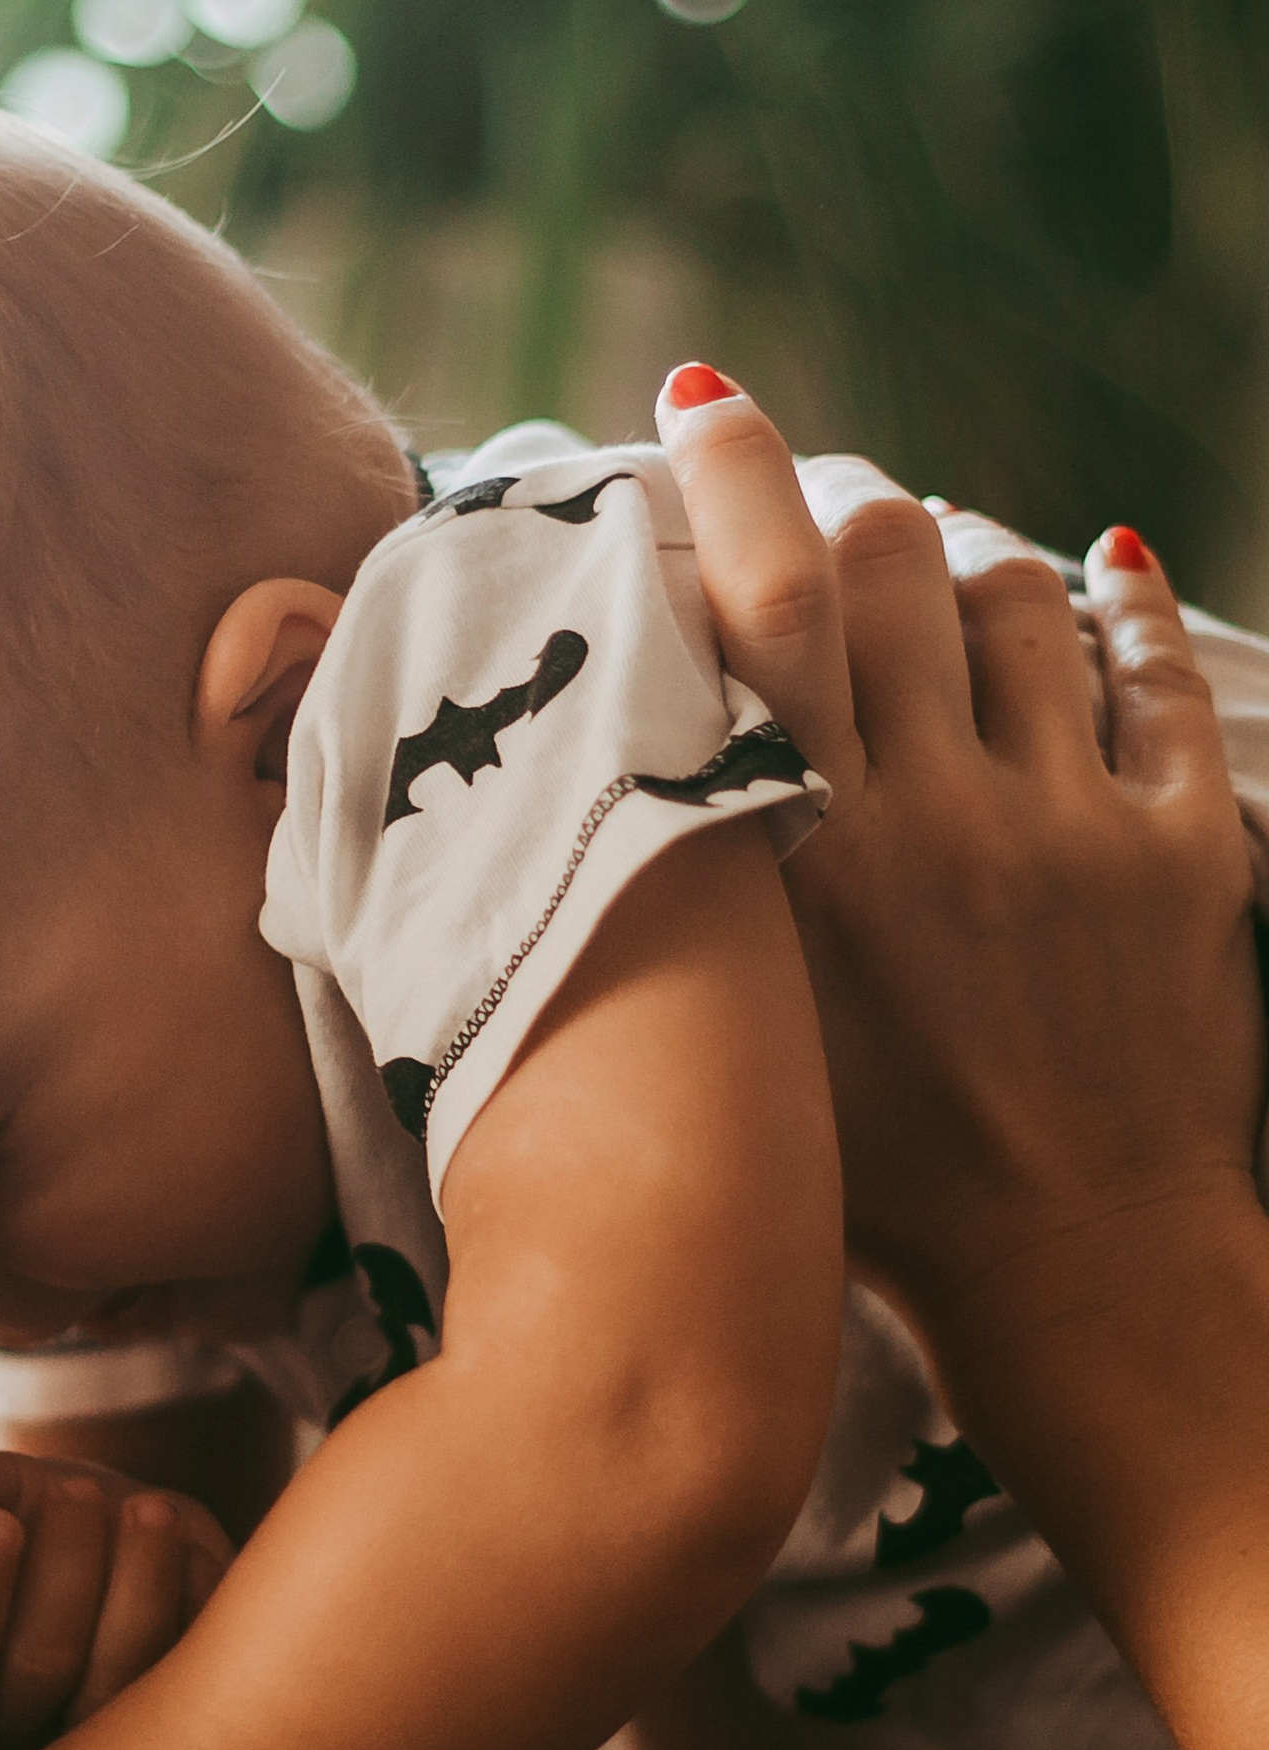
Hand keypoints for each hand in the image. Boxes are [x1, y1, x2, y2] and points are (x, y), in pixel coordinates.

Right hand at [0, 1424, 231, 1747]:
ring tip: (148, 1509)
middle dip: (63, 1574)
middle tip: (78, 1492)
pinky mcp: (175, 1723)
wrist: (128, 1536)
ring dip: (136, 1587)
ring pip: (113, 1686)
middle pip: (35, 1675)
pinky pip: (190, 1677)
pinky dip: (191, 1598)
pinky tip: (187, 1543)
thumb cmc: (38, 1517)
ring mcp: (94, 1738)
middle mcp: (12, 1730)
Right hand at [656, 369, 1263, 1336]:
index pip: (762, 610)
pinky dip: (1119, 612)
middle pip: (894, 564)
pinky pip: (1153, 677)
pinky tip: (1097, 575)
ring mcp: (1077, 825)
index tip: (701, 399)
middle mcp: (941, 815)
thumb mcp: (743, 1024)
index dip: (734, 478)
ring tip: (932, 618)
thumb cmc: (868, 1174)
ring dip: (964, 579)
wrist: (1070, 1269)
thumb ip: (701, 883)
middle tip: (820, 534)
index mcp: (811, 862)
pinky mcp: (1188, 849)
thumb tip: (642, 755)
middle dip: (849, 518)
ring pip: (1020, 598)